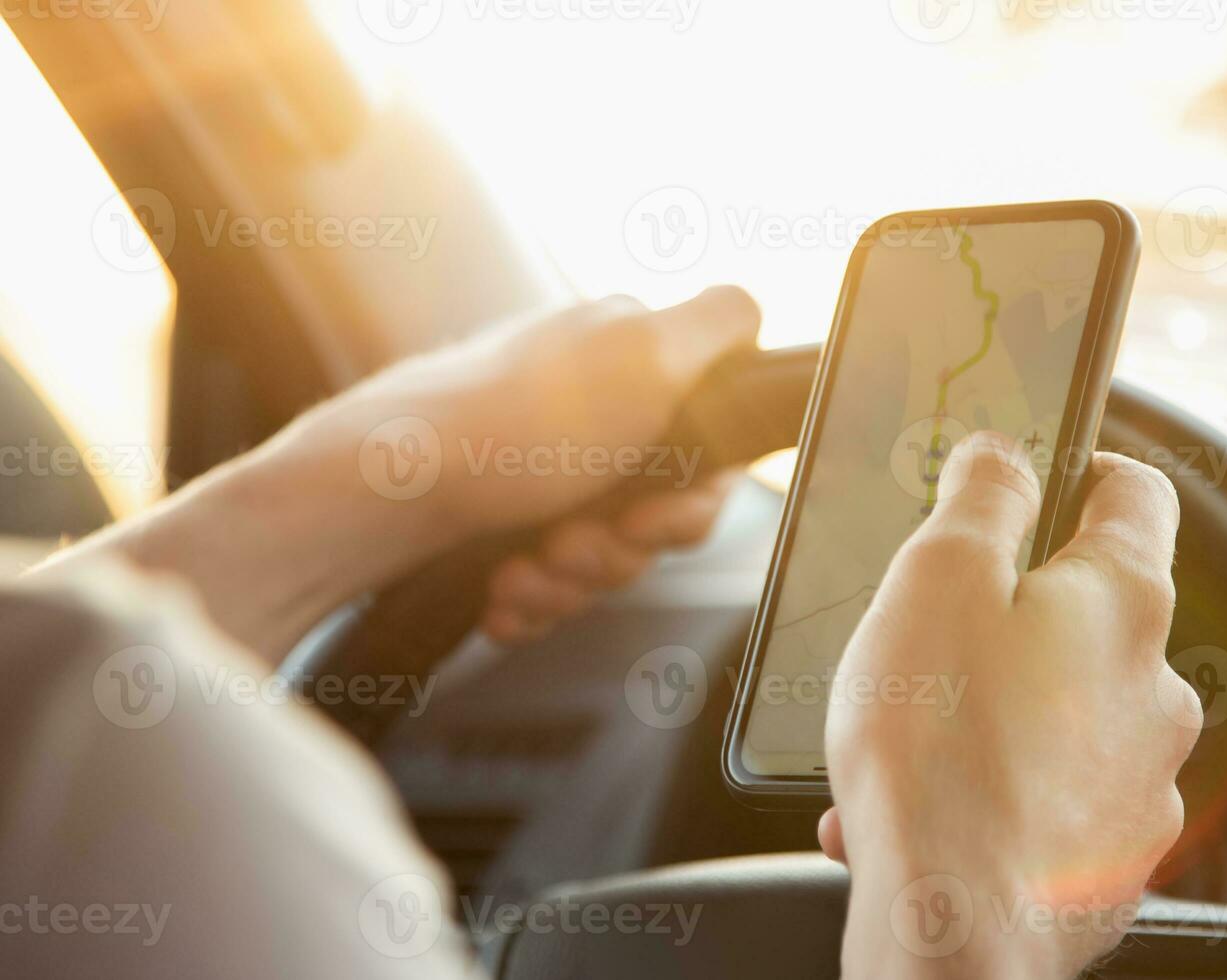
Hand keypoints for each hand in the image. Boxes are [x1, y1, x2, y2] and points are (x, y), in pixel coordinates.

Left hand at [326, 287, 759, 644]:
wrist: (374, 496)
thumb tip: (753, 312)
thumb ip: (718, 325)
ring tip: (525, 567)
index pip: (711, 455)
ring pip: (605, 561)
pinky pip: (551, 586)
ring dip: (572, 580)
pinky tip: (502, 590)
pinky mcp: (501, 527)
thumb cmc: (507, 428)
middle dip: (623, 549)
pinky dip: (531, 599)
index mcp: (626, 365)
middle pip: (660, 517)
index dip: (693, 499)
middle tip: (575, 541)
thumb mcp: (642, 353)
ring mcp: (543, 474)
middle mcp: (588, 415)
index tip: (652, 511)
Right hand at [824, 434, 1200, 978]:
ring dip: (991, 712)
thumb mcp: (938, 576)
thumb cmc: (939, 750)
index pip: (1137, 492)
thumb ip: (982, 497)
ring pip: (1061, 714)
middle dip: (1011, 616)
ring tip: (910, 740)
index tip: (1041, 475)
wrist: (953, 921)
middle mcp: (1154, 688)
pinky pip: (1049, 796)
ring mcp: (1139, 780)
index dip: (1085, 467)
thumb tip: (1004, 454)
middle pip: (1089, 613)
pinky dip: (993, 788)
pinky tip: (927, 802)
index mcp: (1122, 601)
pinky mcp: (1108, 854)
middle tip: (933, 636)